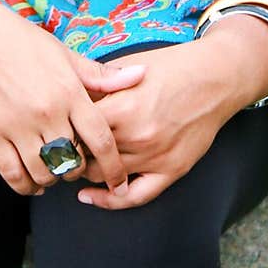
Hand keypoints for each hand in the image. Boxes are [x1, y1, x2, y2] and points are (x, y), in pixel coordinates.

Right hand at [0, 0, 144, 195]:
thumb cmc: (18, 39)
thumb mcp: (62, 52)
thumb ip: (99, 74)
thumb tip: (140, 75)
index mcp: (68, 91)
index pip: (101, 140)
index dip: (114, 168)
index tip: (120, 182)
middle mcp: (46, 112)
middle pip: (73, 162)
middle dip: (78, 170)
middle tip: (76, 165)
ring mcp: (17, 125)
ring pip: (44, 173)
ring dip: (52, 179)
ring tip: (53, 172)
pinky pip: (12, 174)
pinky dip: (25, 185)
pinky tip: (31, 182)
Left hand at [75, 15, 267, 208]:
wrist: (215, 78)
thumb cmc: (170, 67)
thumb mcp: (128, 67)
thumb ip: (98, 85)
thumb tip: (66, 97)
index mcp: (122, 107)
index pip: (75, 128)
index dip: (60, 127)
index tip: (52, 124)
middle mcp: (138, 136)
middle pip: (86, 154)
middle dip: (68, 150)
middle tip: (57, 145)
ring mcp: (156, 157)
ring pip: (104, 175)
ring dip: (85, 170)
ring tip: (71, 162)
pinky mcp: (172, 170)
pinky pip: (136, 197)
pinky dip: (110, 200)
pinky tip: (91, 197)